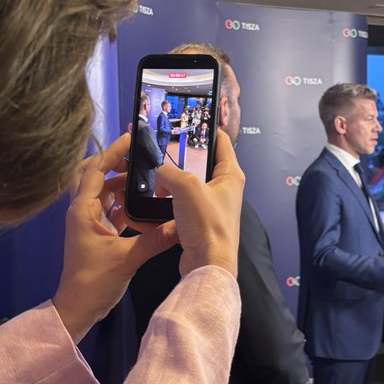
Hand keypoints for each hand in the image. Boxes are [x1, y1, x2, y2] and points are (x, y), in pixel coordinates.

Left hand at [52, 135, 179, 342]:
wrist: (77, 310)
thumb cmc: (93, 282)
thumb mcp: (127, 259)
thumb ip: (155, 239)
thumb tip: (181, 225)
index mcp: (83, 210)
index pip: (96, 170)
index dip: (113, 152)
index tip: (132, 137)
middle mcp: (82, 211)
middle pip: (94, 175)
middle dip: (114, 163)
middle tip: (138, 155)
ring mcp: (88, 223)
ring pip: (103, 193)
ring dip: (121, 184)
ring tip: (146, 176)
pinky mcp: (95, 234)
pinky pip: (109, 209)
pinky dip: (124, 203)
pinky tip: (143, 203)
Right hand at [156, 129, 243, 277]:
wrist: (207, 265)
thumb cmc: (207, 225)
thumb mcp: (186, 187)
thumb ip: (169, 172)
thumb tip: (159, 173)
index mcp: (230, 175)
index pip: (221, 141)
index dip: (207, 127)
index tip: (192, 118)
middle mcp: (224, 189)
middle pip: (200, 164)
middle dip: (180, 159)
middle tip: (162, 150)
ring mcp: (211, 206)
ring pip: (186, 186)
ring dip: (170, 183)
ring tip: (154, 179)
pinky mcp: (198, 222)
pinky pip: (179, 206)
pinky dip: (166, 204)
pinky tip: (153, 202)